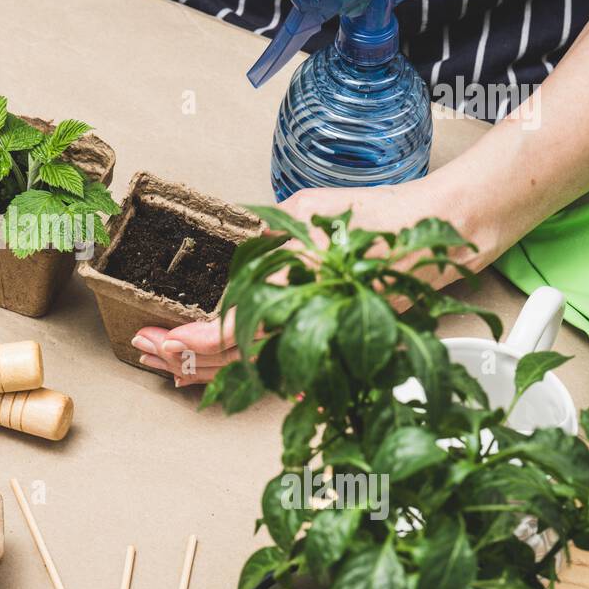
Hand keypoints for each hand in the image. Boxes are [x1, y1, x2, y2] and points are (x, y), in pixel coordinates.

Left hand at [131, 176, 491, 385]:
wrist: (443, 236)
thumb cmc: (377, 218)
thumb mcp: (303, 215)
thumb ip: (261, 242)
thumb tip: (228, 261)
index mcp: (298, 294)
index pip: (233, 332)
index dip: (190, 342)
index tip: (161, 340)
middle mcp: (310, 327)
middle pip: (234, 362)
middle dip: (183, 360)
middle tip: (146, 348)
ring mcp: (324, 343)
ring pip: (253, 372)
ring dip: (207, 370)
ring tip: (167, 361)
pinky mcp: (335, 347)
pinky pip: (281, 370)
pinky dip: (243, 373)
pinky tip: (215, 371)